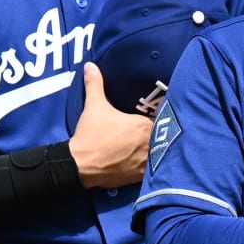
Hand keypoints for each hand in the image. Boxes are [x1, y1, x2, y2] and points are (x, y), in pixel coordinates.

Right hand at [68, 62, 152, 188]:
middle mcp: (149, 145)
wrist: (80, 165)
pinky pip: (152, 170)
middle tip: (157, 131)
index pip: (162, 119)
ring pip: (159, 154)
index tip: (158, 115)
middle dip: (161, 134)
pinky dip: (151, 166)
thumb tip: (90, 65)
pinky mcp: (139, 178)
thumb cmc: (91, 134)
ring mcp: (146, 163)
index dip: (162, 117)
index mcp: (143, 126)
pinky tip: (145, 161)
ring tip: (151, 147)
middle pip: (163, 137)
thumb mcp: (94, 106)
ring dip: (158, 150)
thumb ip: (95, 84)